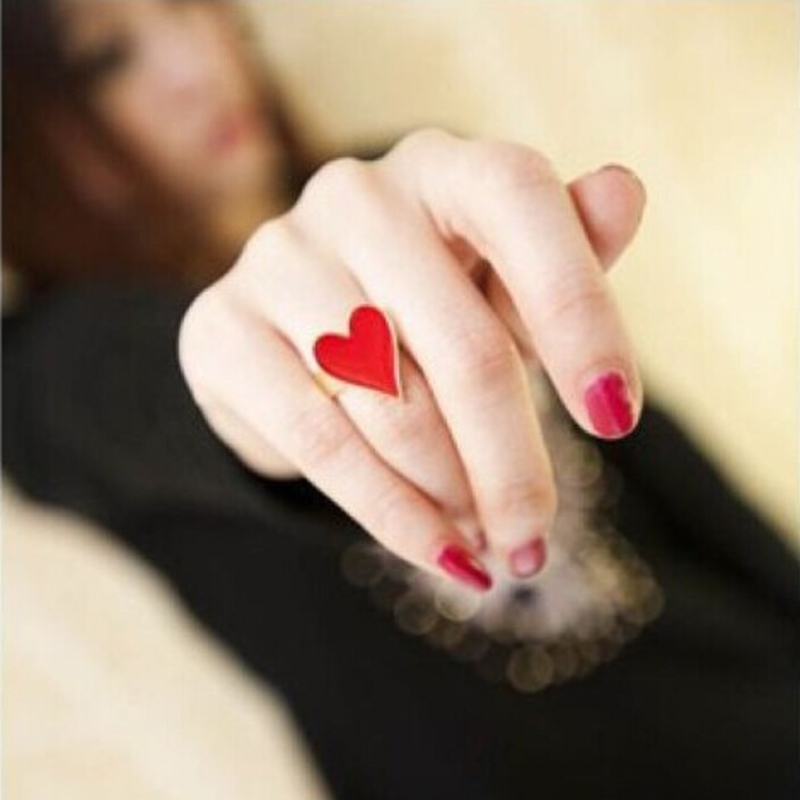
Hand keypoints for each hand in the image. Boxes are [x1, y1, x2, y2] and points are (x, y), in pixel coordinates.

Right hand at [178, 127, 645, 590]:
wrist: (298, 335)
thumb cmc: (428, 308)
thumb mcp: (502, 283)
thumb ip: (566, 252)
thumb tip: (623, 191)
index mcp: (442, 165)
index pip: (523, 206)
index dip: (581, 314)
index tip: (614, 418)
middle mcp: (355, 195)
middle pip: (465, 349)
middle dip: (512, 466)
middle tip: (534, 539)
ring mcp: (278, 257)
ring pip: (394, 410)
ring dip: (454, 495)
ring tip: (483, 535)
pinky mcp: (220, 329)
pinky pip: (320, 442)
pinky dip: (391, 513)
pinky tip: (436, 550)